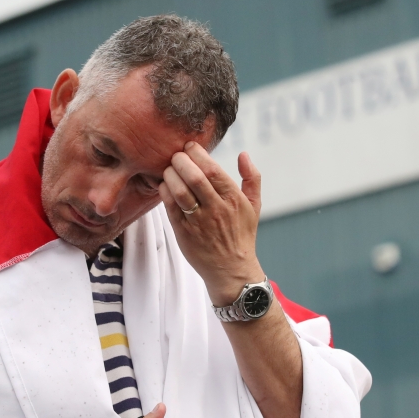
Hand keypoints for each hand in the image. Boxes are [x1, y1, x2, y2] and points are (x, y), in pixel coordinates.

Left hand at [159, 144, 264, 305]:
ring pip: (180, 191)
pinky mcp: (183, 233)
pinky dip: (164, 192)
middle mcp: (216, 210)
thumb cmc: (241, 234)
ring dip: (170, 175)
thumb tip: (244, 154)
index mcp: (233, 199)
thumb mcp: (254, 206)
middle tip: (176, 155)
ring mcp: (198, 222)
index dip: (198, 154)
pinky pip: (170, 207)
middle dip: (181, 161)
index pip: (212, 170)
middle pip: (194, 178)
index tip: (190, 147)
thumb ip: (252, 178)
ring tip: (168, 169)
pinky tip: (164, 185)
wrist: (231, 270)